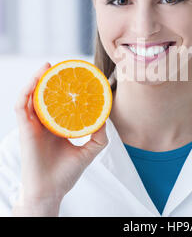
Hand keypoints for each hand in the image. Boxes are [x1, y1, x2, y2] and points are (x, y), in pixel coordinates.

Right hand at [13, 62, 108, 215]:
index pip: (59, 103)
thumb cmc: (67, 173)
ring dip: (36, 80)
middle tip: (60, 66)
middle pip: (44, 96)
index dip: (65, 89)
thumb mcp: (89, 151)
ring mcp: (33, 126)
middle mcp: (44, 123)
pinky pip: (21, 108)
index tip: (75, 76)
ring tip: (46, 67)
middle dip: (49, 79)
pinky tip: (34, 83)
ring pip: (31, 97)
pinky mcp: (24, 130)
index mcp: (57, 127)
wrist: (51, 191)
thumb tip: (105, 118)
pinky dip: (25, 94)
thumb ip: (99, 135)